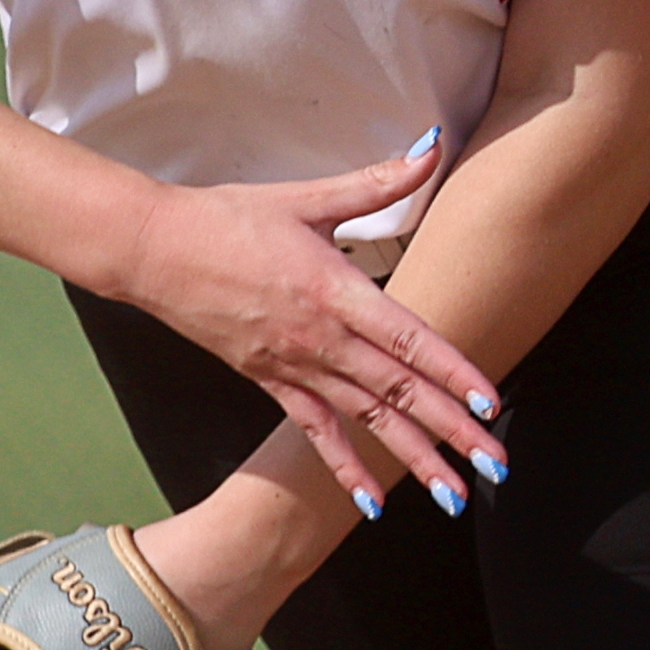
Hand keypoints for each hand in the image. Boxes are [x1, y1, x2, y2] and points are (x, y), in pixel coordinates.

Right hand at [112, 135, 507, 513]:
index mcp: (334, 290)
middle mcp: (321, 338)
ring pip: (366, 421)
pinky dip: (345, 468)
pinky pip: (316, 432)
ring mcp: (295, 366)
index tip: (488, 403)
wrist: (153, 251)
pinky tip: (373, 502)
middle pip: (399, 391)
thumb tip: (431, 147)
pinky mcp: (270, 381)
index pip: (407, 339)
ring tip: (453, 495)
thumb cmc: (226, 218)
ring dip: (413, 459)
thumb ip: (375, 182)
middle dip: (453, 431)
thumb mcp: (305, 196)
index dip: (452, 372)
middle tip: (496, 465)